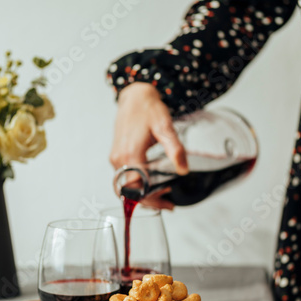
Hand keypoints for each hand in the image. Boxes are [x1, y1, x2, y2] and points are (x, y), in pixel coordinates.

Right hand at [110, 82, 187, 208]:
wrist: (135, 97)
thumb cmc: (149, 110)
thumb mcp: (166, 128)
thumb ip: (175, 149)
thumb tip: (184, 169)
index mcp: (130, 155)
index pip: (138, 190)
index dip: (153, 200)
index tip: (168, 203)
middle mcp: (119, 160)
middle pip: (131, 192)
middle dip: (150, 201)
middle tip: (168, 203)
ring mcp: (116, 158)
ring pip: (126, 187)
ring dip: (143, 194)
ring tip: (163, 194)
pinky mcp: (117, 156)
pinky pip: (125, 178)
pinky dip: (138, 185)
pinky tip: (151, 183)